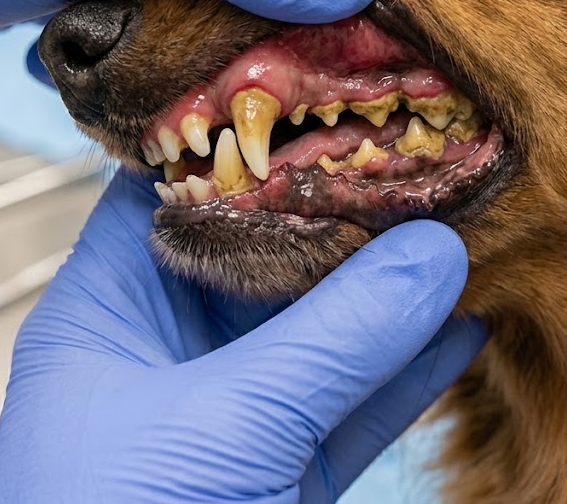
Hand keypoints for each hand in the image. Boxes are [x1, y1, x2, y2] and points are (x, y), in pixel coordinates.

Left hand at [0, 169, 486, 502]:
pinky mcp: (276, 472)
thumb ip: (329, 340)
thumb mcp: (225, 422)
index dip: (235, 141)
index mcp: (107, 311)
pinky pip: (347, 406)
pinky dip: (402, 372)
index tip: (314, 101)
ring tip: (453, 231)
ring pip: (314, 333)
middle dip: (333, 213)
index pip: (165, 191)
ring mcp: (227, 412)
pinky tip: (459, 330)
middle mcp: (164, 350)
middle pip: (256, 256)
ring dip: (382, 293)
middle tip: (411, 156)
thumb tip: (429, 256)